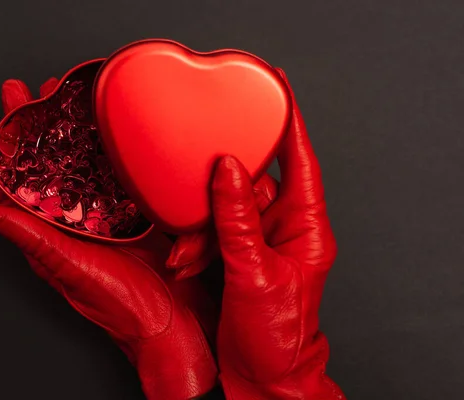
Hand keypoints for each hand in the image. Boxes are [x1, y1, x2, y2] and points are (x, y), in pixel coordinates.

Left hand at [0, 77, 216, 399]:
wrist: (170, 320)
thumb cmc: (119, 305)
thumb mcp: (68, 268)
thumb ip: (29, 238)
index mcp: (46, 234)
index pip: (7, 187)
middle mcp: (69, 220)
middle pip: (40, 165)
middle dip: (27, 127)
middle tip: (20, 93)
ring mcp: (100, 214)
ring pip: (74, 162)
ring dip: (62, 129)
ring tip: (56, 99)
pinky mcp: (130, 211)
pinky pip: (110, 171)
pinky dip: (101, 145)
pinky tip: (100, 128)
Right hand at [206, 70, 344, 398]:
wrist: (263, 377)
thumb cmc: (276, 336)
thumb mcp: (254, 273)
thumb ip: (238, 220)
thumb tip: (229, 170)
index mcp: (305, 228)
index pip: (301, 162)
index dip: (290, 122)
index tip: (279, 87)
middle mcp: (285, 228)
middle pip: (253, 183)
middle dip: (219, 194)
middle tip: (197, 193)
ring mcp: (260, 241)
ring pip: (226, 208)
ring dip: (201, 227)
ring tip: (188, 253)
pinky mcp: (239, 254)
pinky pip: (214, 230)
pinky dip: (196, 242)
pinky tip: (185, 260)